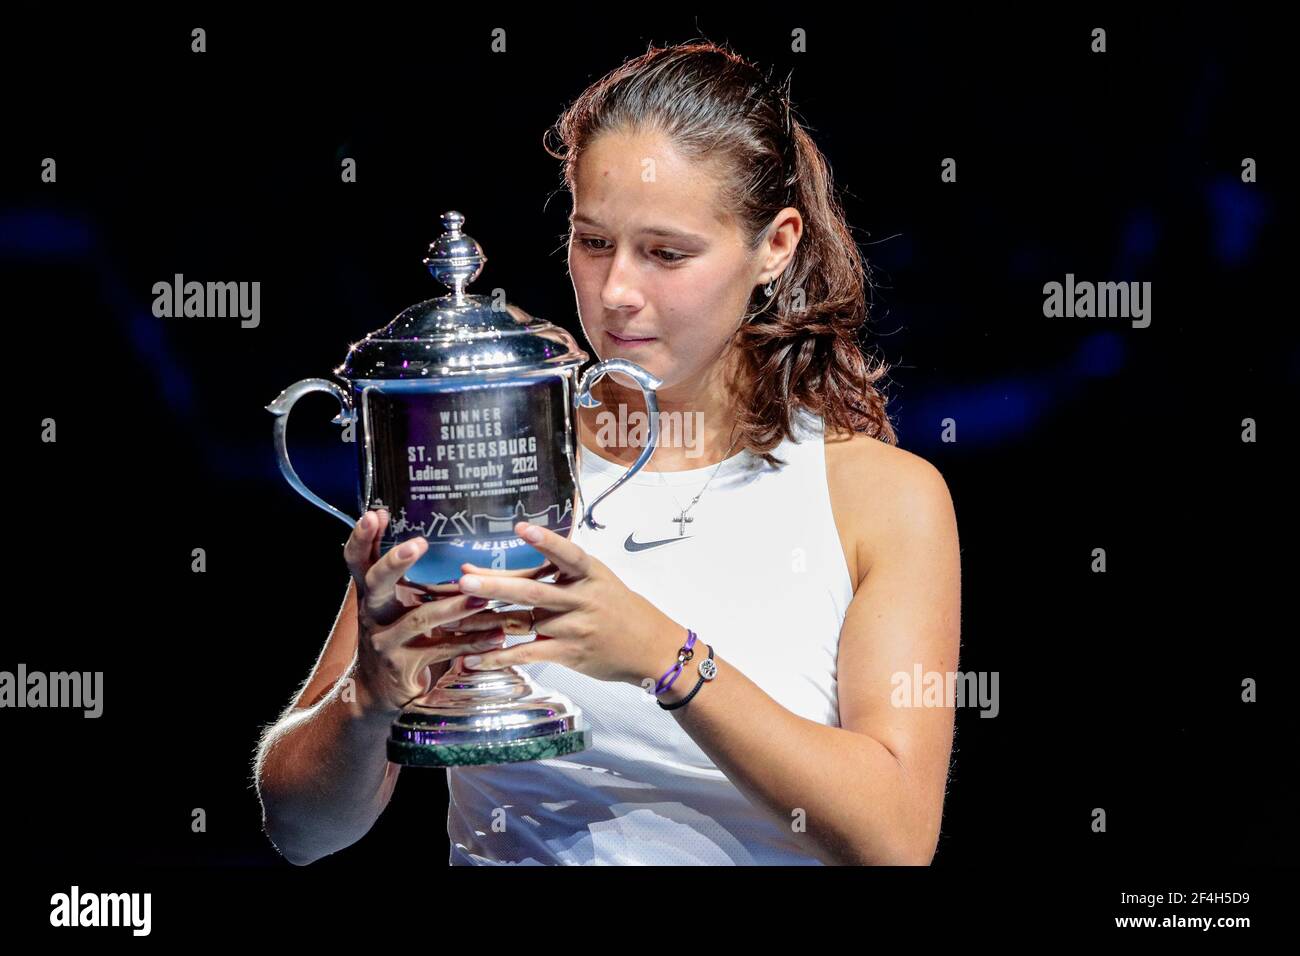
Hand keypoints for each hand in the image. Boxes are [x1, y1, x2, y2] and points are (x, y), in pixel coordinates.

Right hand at [342, 509, 508, 716]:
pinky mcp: (404, 666)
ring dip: (454, 607)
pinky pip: (442, 650)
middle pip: (376, 582)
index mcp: (371, 593)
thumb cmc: (396, 634)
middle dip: (396, 562)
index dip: (361, 537)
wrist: (379, 691)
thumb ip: (407, 575)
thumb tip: (427, 529)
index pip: (357, 560)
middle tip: (418, 543)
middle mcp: (372, 613)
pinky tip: (495, 637)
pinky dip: (471, 643)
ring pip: (419, 619)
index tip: (375, 515)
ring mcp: (385, 641)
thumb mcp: (395, 603)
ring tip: (483, 598)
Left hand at [452, 521, 686, 687]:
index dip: (545, 540)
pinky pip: (528, 653)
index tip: (520, 527)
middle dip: (497, 584)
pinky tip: (473, 658)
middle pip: (534, 590)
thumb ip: (559, 573)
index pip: (567, 554)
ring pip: (525, 622)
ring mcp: (575, 628)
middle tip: (465, 578)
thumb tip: (515, 563)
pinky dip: (498, 656)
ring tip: (455, 617)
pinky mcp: (568, 653)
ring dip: (487, 620)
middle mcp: (582, 598)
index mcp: (590, 573)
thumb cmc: (618, 607)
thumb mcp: (597, 580)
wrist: (650, 647)